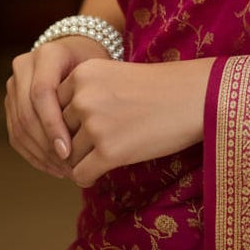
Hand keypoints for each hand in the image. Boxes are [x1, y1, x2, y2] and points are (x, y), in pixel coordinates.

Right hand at [5, 37, 110, 177]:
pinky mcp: (10, 102)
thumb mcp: (98, 70)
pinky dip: (34, 154)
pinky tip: (53, 167)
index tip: (68, 151)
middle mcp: (24, 66)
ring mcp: (14, 84)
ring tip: (64, 171)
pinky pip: (16, 134)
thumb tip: (89, 141)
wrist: (78, 50)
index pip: (42, 92)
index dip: (52, 124)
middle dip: (46, 146)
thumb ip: (91, 95)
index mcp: (48, 53)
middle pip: (27, 113)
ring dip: (40, 154)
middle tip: (68, 167)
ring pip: (19, 127)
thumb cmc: (96, 63)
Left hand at [56, 57, 215, 187]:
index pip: (54, 108)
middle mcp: (83, 96)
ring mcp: (95, 124)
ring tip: (111, 150)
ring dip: (84, 159)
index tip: (89, 126)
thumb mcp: (113, 77)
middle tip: (102, 141)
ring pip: (69, 156)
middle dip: (76, 142)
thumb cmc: (158, 89)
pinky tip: (107, 168)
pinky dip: (90, 177)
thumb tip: (55, 133)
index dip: (70, 122)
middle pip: (59, 133)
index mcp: (82, 73)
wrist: (194, 97)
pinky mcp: (108, 151)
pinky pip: (81, 175)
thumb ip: (84, 95)